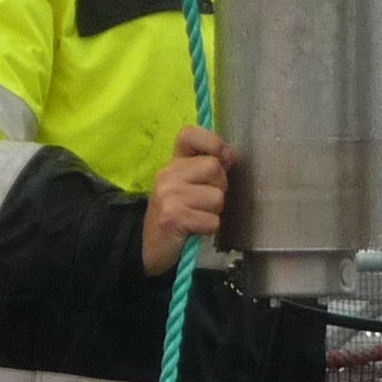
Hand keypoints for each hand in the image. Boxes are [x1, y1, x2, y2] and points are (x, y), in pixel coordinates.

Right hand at [142, 124, 232, 273]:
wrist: (151, 247)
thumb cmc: (177, 214)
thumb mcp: (187, 185)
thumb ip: (206, 169)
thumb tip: (230, 156)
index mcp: (174, 162)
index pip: (190, 134)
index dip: (213, 142)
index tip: (224, 158)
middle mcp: (168, 173)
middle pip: (214, 167)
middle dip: (219, 188)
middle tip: (205, 202)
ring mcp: (168, 194)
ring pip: (216, 197)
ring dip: (214, 212)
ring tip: (198, 217)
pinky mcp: (173, 217)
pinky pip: (211, 220)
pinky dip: (208, 228)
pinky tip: (194, 230)